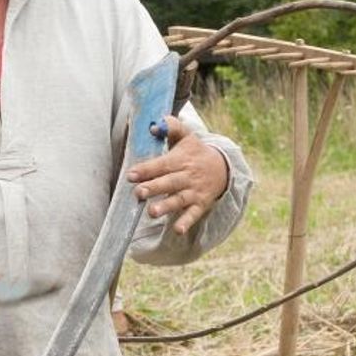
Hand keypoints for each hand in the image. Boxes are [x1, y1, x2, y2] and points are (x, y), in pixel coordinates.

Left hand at [125, 116, 227, 235]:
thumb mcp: (186, 136)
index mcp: (181, 159)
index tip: (131, 174)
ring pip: (179, 200)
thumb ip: (171, 127)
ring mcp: (194, 192)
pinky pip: (194, 215)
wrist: (224, 168)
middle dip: (154, 188)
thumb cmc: (195, 152)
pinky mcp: (200, 205)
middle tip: (139, 193)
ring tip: (152, 212)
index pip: (162, 164)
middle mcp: (187, 176)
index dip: (147, 169)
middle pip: (169, 182)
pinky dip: (186, 222)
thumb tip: (154, 126)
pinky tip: (177, 230)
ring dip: (166, 207)